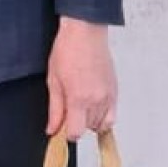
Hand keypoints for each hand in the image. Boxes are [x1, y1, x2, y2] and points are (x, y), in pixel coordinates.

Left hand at [46, 17, 117, 140]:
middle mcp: (97, 101)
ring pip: (101, 124)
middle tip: (68, 108)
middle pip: (87, 129)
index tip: (61, 127)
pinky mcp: (115, 92)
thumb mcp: (53, 80)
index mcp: (79, 98)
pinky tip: (93, 107)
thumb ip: (55, 109)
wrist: (85, 33)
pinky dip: (103, 117)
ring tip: (79, 104)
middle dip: (76, 123)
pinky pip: (112, 116)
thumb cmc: (67, 51)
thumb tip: (52, 129)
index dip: (66, 133)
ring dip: (89, 121)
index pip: (75, 132)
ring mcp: (109, 97)